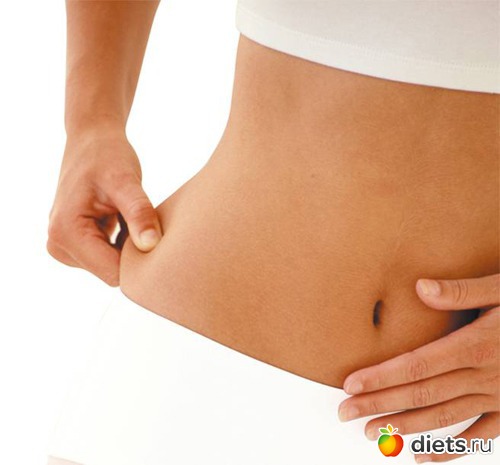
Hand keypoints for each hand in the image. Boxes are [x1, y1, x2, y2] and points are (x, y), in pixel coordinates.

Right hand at [47, 131, 161, 285]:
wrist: (92, 140)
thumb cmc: (108, 155)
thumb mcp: (126, 181)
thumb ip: (139, 213)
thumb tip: (151, 246)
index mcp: (66, 233)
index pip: (113, 273)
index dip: (140, 260)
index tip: (156, 236)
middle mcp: (59, 246)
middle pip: (113, 272)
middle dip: (134, 253)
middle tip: (144, 221)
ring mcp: (66, 248)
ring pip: (113, 267)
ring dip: (129, 247)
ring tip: (129, 216)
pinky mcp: (76, 245)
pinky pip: (110, 258)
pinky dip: (123, 243)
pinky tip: (124, 220)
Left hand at [338, 274, 498, 461]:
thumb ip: (463, 291)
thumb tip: (421, 287)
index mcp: (477, 345)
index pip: (417, 365)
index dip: (382, 377)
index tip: (351, 386)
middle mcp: (485, 376)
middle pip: (422, 394)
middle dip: (381, 405)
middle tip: (346, 415)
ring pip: (444, 418)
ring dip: (405, 428)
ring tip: (371, 434)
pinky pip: (479, 436)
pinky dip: (450, 448)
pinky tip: (421, 455)